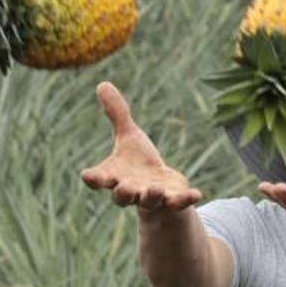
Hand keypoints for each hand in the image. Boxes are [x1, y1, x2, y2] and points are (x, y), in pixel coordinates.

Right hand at [81, 82, 202, 210]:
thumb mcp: (129, 136)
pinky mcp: (172, 201)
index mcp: (115, 176)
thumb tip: (102, 83)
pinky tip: (197, 194)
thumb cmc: (139, 162)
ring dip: (152, 196)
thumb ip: (117, 115)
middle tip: (123, 188)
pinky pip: (178, 203)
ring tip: (155, 190)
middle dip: (123, 193)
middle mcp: (130, 190)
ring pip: (149, 201)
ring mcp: (152, 198)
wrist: (160, 189)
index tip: (88, 176)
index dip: (93, 179)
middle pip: (122, 196)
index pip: (99, 179)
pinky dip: (185, 200)